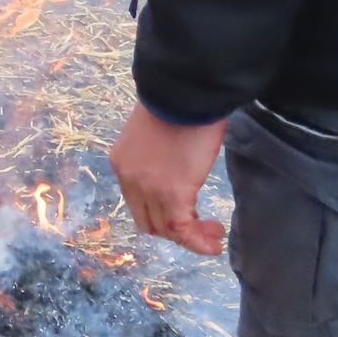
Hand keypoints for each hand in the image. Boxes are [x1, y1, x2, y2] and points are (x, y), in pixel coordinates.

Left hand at [109, 103, 228, 256]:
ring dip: (190, 237)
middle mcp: (130, 180)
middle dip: (175, 230)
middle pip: (149, 221)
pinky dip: (198, 242)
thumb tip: (176, 171)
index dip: (162, 214)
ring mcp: (149, 188)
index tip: (187, 214)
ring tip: (213, 234)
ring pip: (166, 229)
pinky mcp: (173, 193)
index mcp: (123, 164)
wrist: (183, 93)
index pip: (138, 203)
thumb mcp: (155, 135)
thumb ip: (157, 158)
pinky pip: (182, 230)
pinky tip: (214, 243)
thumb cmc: (177, 105)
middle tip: (203, 226)